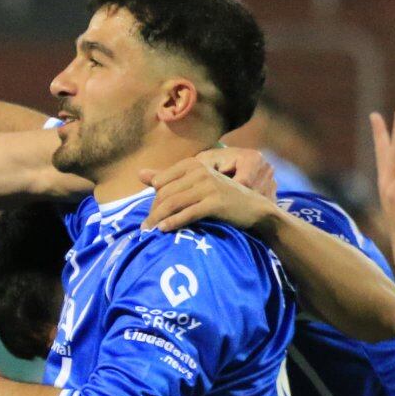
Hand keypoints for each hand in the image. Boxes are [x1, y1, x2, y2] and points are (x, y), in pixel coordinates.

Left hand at [141, 155, 278, 232]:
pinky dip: (173, 222)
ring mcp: (208, 186)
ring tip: (149, 231)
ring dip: (157, 219)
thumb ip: (168, 178)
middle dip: (153, 211)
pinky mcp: (215, 202)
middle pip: (165, 194)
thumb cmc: (223, 197)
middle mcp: (200, 171)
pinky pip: (187, 213)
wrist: (255, 209)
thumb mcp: (196, 183)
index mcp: (194, 164)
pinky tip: (164, 230)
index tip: (150, 214)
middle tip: (145, 227)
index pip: (161, 182)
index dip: (153, 199)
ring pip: (172, 203)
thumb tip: (139, 174)